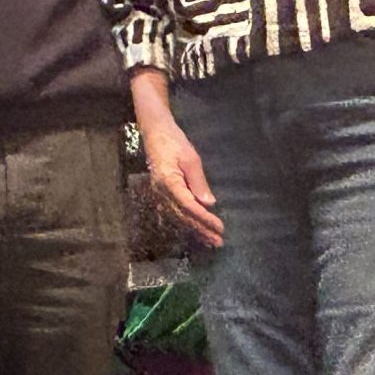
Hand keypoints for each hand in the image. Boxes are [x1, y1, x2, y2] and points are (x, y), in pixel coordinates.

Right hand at [141, 117, 223, 246]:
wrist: (154, 132)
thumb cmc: (173, 142)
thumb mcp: (190, 158)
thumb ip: (198, 182)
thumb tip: (208, 203)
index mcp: (168, 182)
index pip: (188, 206)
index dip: (204, 219)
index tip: (219, 228)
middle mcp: (161, 192)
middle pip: (182, 216)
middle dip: (201, 230)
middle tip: (218, 242)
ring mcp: (159, 193)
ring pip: (177, 217)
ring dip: (194, 230)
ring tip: (209, 240)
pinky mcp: (161, 193)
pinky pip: (172, 212)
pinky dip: (184, 223)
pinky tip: (193, 230)